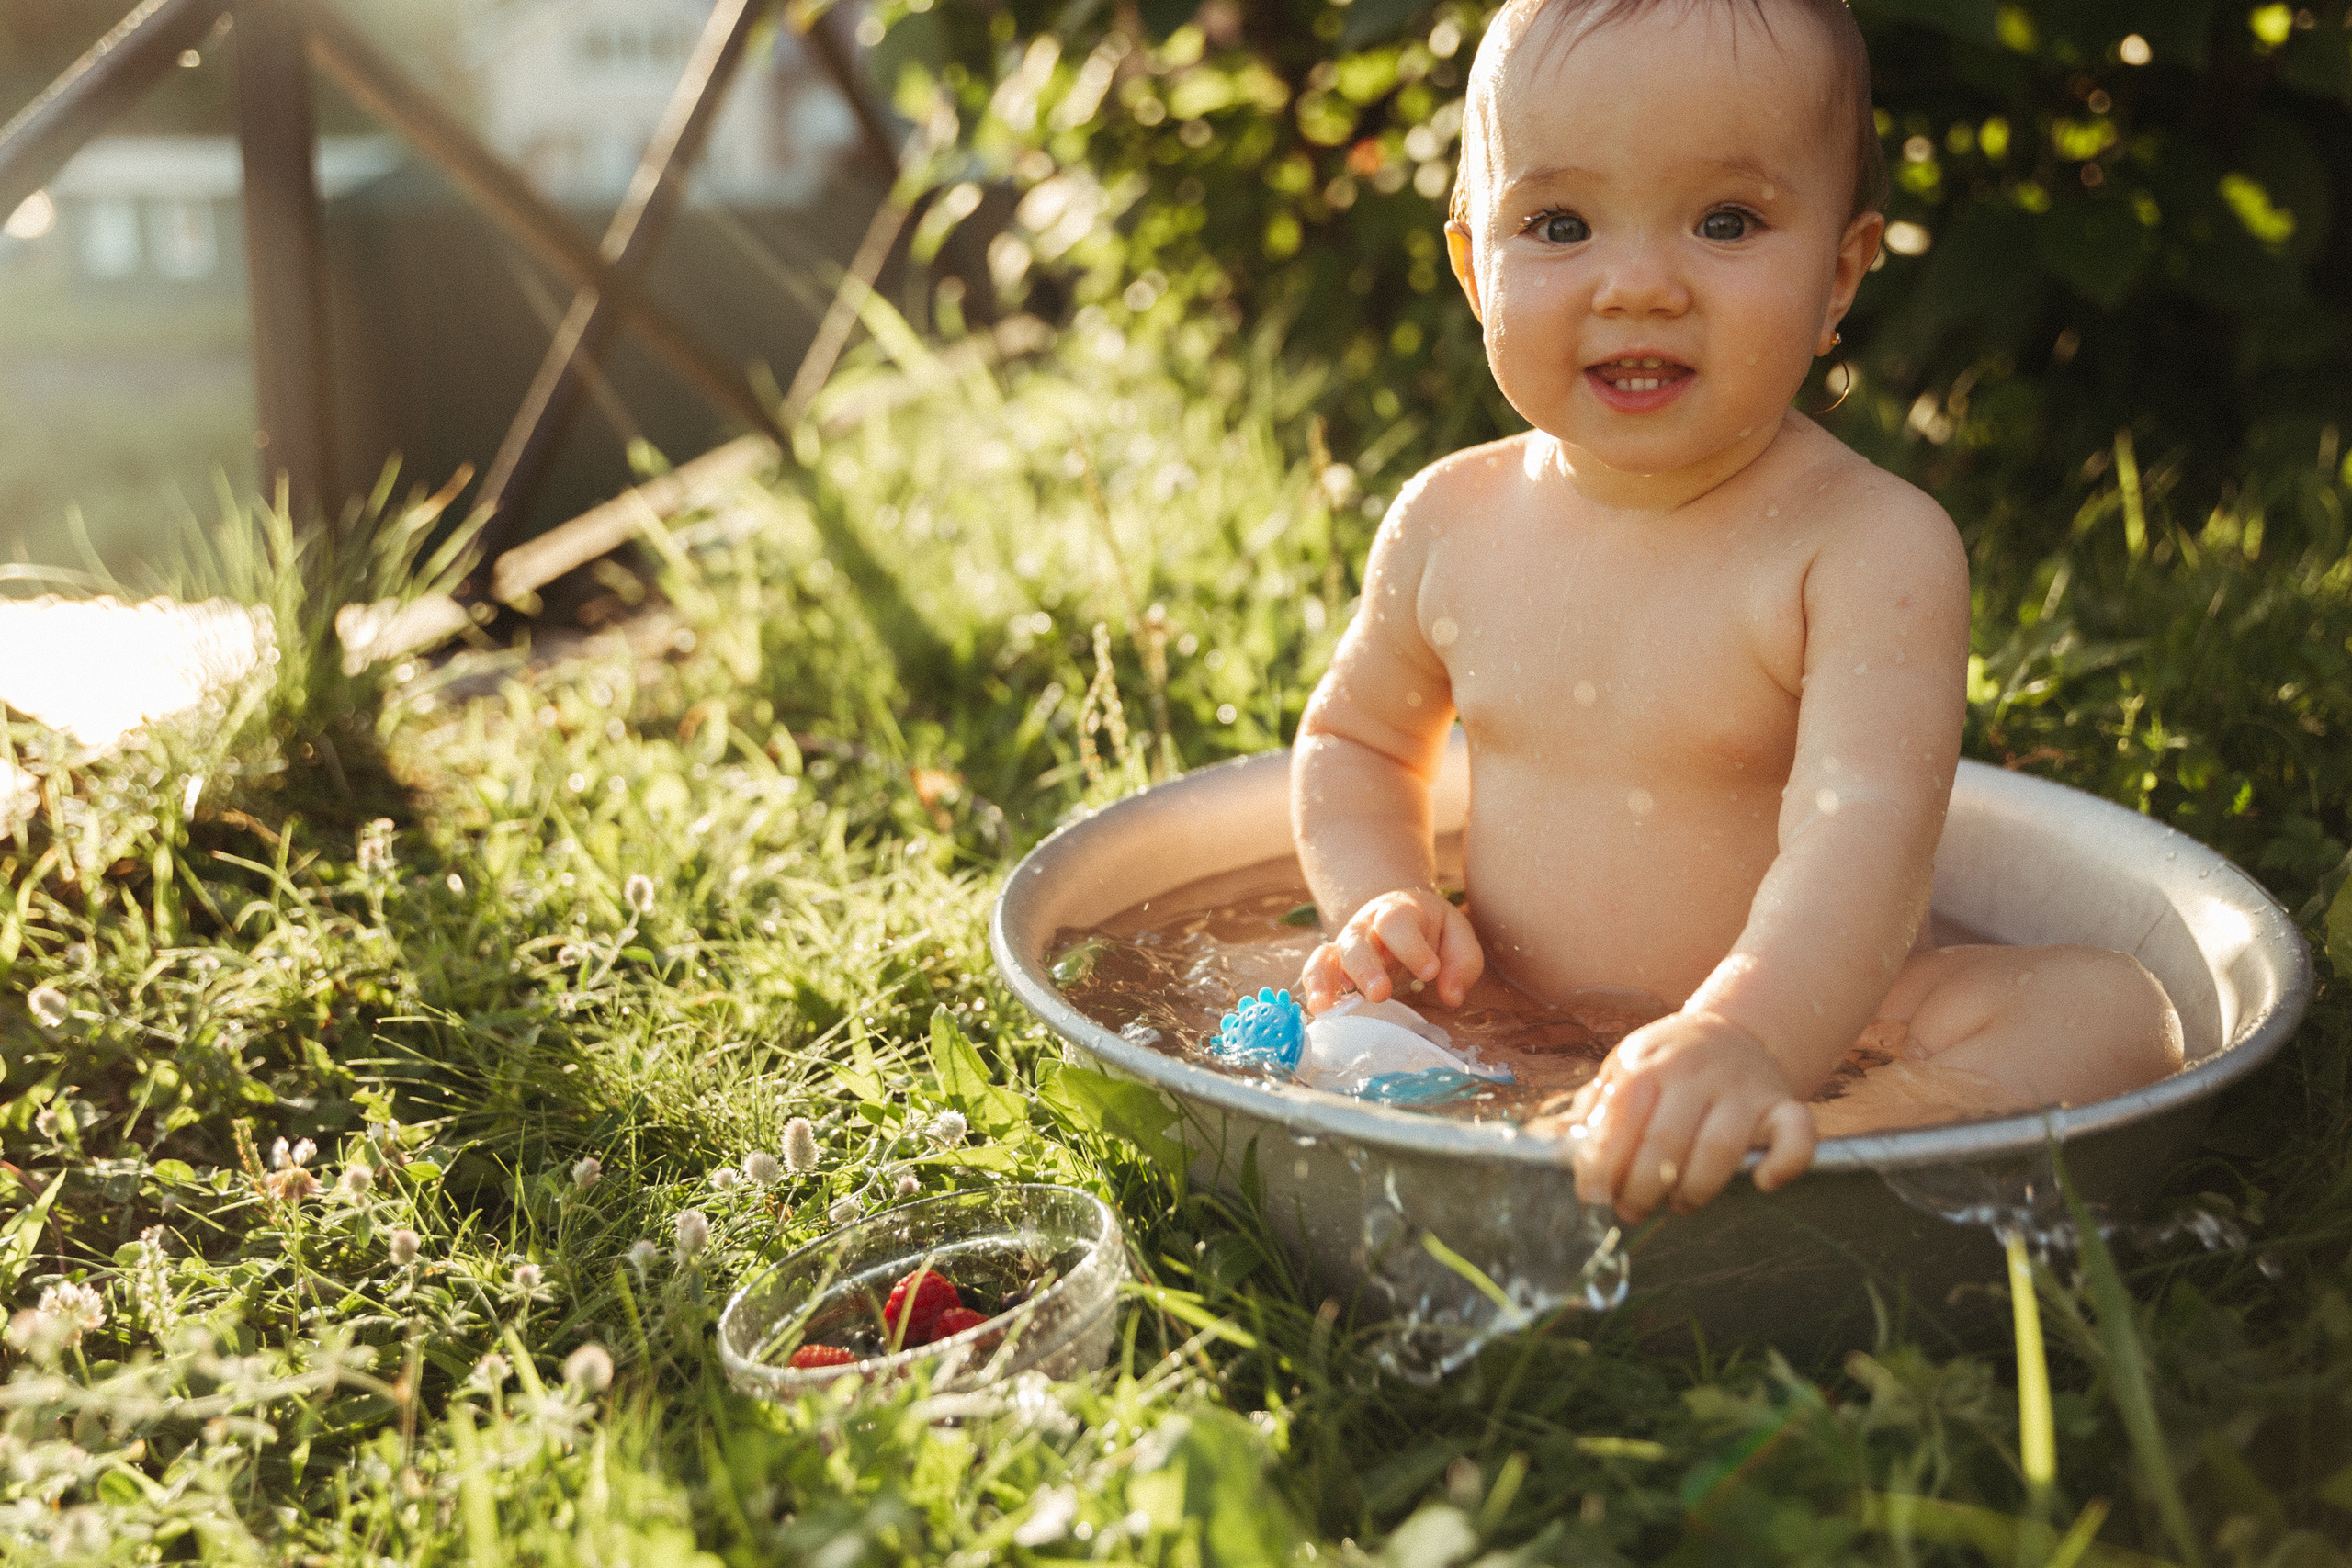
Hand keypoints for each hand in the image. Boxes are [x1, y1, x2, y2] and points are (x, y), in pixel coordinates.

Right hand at [1300, 889, 1482, 1013]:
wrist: (1399, 912)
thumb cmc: (1431, 928)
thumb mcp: (1457, 935)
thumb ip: (1462, 963)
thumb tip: (1451, 996)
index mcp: (1399, 911)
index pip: (1397, 922)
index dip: (1412, 947)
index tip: (1430, 972)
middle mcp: (1367, 926)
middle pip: (1357, 940)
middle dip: (1366, 968)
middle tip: (1380, 994)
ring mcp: (1347, 944)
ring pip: (1329, 955)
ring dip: (1327, 981)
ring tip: (1327, 1008)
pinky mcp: (1335, 962)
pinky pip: (1316, 969)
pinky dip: (1315, 988)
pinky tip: (1320, 1010)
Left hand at [1535, 1009, 1815, 1219]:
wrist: (1733, 1031)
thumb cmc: (1666, 1064)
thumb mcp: (1624, 1068)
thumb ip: (1596, 1108)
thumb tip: (1553, 1150)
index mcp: (1649, 1063)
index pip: (1622, 1117)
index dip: (1603, 1162)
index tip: (1593, 1195)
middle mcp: (1696, 1072)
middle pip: (1665, 1141)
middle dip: (1641, 1188)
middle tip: (1631, 1209)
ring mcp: (1743, 1088)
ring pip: (1720, 1148)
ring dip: (1694, 1191)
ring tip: (1678, 1204)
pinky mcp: (1782, 1104)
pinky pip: (1797, 1134)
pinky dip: (1785, 1163)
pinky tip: (1762, 1184)